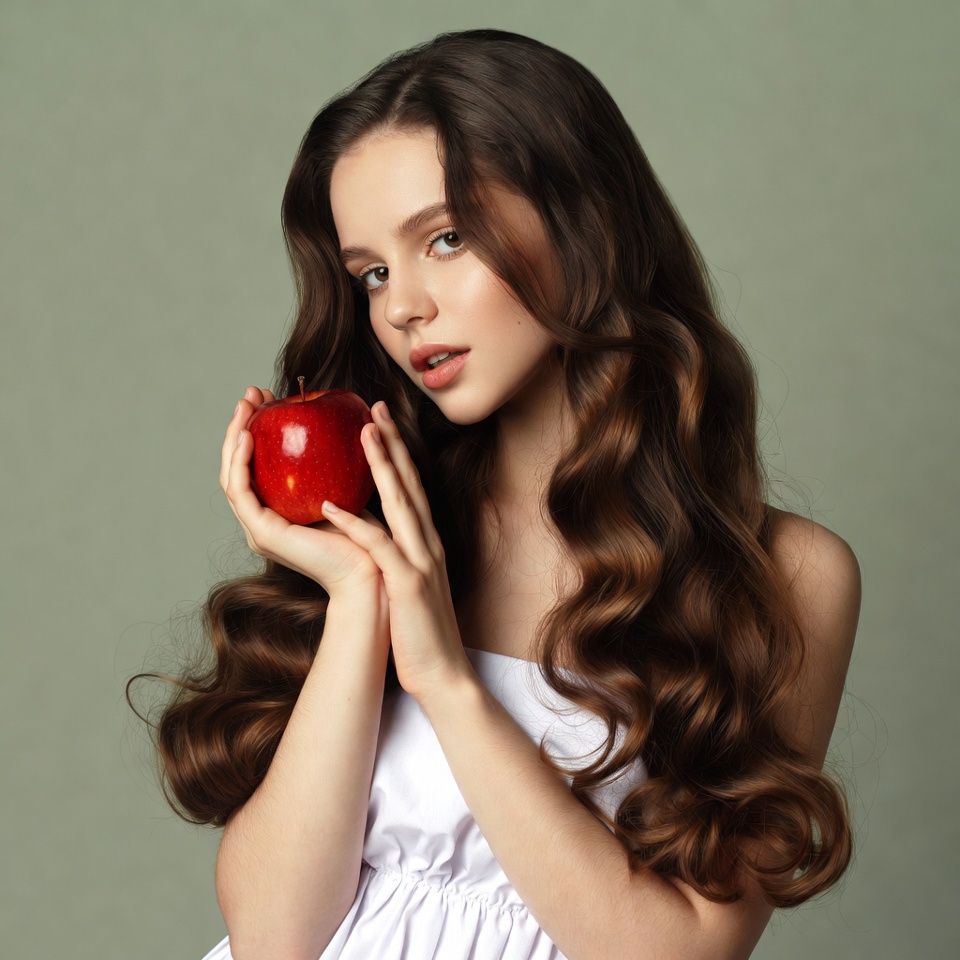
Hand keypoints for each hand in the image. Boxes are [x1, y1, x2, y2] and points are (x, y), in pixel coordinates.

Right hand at [220, 386, 384, 598]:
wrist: (372, 574)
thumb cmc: (370, 538)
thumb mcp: (348, 490)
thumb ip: (338, 467)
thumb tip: (352, 424)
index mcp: (280, 513)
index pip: (259, 466)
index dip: (260, 429)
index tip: (269, 396)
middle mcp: (264, 521)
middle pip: (240, 467)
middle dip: (241, 426)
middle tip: (252, 392)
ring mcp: (259, 529)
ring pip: (232, 475)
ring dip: (234, 437)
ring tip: (246, 404)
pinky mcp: (262, 534)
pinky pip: (240, 492)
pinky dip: (240, 462)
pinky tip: (249, 436)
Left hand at [319, 401, 473, 699]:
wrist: (445, 675)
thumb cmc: (420, 633)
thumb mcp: (410, 586)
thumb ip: (400, 557)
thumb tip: (374, 538)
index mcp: (426, 544)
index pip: (412, 489)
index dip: (397, 453)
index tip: (381, 422)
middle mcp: (427, 544)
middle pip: (410, 484)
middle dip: (392, 443)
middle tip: (375, 408)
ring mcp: (421, 561)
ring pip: (401, 503)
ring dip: (381, 466)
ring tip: (362, 433)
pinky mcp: (407, 584)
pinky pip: (379, 546)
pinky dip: (356, 523)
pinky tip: (332, 504)